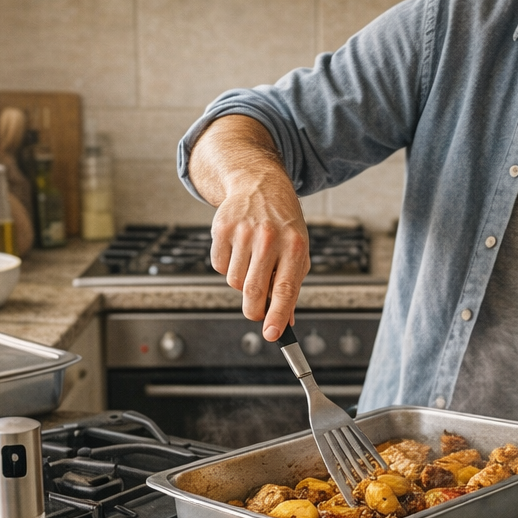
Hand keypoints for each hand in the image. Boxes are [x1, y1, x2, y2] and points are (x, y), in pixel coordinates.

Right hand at [191, 116, 309, 339]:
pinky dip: (227, 266)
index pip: (285, 288)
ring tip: (253, 263)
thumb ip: (292, 285)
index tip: (272, 334)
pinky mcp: (222, 228)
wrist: (260, 184)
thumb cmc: (284, 223)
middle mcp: (269, 238)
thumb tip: (288, 320)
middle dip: (254, 310)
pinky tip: (238, 250)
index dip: (278, 315)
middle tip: (256, 313)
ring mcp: (243, 232)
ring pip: (234, 282)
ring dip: (242, 283)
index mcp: (294, 246)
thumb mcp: (298, 250)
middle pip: (254, 291)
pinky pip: (219, 266)